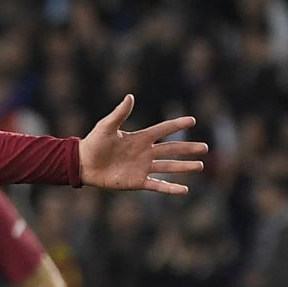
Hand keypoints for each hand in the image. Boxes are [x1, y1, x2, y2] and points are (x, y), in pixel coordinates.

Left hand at [78, 95, 207, 194]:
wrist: (82, 165)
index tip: (192, 120)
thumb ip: (119, 113)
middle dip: (188, 149)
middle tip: (206, 148)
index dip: (177, 125)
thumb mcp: (106, 126)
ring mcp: (142, 168)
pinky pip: (157, 185)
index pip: (163, 130)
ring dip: (184, 167)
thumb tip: (130, 96)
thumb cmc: (93, 143)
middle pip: (172, 149)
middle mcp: (145, 152)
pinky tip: (184, 190)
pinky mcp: (137, 182)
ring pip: (168, 167)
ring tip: (201, 166)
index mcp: (140, 138)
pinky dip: (170, 188)